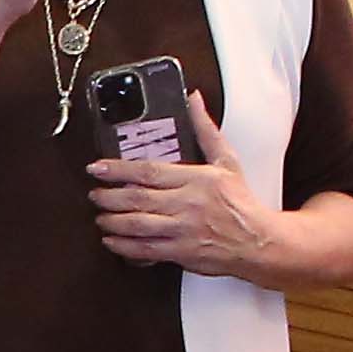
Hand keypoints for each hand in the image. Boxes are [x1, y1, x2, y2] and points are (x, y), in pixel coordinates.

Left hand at [89, 92, 284, 277]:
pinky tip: (112, 241)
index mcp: (196, 179)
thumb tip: (193, 99)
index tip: (97, 168)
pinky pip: (146, 250)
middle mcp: (186, 204)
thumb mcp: (227, 161)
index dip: (118, 169)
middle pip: (137, 199)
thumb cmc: (240, 202)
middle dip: (108, 197)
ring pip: (137, 225)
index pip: (148, 171)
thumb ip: (205, 130)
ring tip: (100, 217)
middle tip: (94, 195)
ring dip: (112, 222)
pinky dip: (124, 247)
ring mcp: (182, 230)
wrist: (258, 241)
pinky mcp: (181, 253)